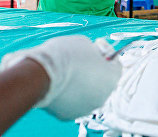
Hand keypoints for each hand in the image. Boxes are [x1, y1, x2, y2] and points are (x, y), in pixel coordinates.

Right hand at [0, 35, 120, 119]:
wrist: (42, 73)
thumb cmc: (65, 55)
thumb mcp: (84, 43)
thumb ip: (93, 52)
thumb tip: (92, 55)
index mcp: (112, 78)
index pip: (115, 65)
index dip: (106, 52)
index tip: (97, 44)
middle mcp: (103, 96)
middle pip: (102, 81)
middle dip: (95, 69)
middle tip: (83, 58)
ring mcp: (86, 107)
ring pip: (87, 93)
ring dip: (82, 83)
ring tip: (69, 71)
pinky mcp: (69, 114)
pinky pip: (72, 101)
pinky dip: (69, 93)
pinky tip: (61, 82)